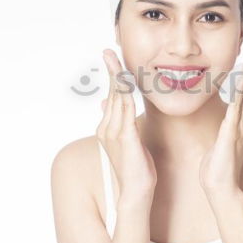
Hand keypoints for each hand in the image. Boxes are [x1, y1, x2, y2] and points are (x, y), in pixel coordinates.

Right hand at [96, 49, 156, 199]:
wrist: (135, 192)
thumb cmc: (136, 169)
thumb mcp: (128, 142)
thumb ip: (121, 123)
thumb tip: (108, 103)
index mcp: (108, 127)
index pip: (112, 96)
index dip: (113, 77)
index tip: (112, 59)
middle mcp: (107, 127)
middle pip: (112, 93)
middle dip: (111, 70)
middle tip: (109, 50)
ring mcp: (114, 132)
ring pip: (117, 98)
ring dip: (118, 77)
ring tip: (115, 59)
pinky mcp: (125, 138)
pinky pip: (126, 110)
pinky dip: (127, 94)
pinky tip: (128, 82)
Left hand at [199, 48, 242, 196]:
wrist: (220, 189)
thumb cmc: (218, 168)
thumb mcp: (220, 143)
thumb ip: (224, 130)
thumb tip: (223, 122)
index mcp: (241, 123)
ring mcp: (239, 129)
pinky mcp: (231, 136)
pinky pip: (235, 111)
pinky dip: (239, 95)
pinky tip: (241, 82)